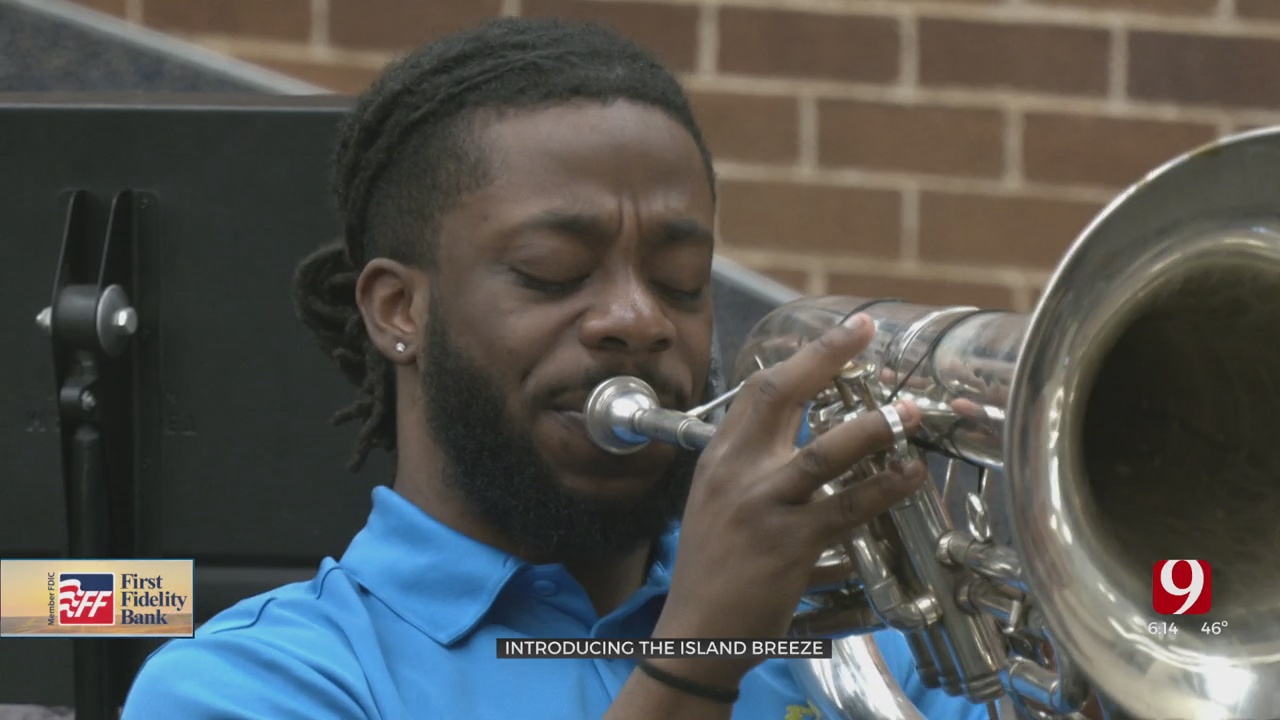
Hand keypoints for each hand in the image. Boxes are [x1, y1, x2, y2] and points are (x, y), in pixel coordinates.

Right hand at [652, 312, 926, 686]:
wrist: (697, 634)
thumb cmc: (713, 569)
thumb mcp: (716, 503)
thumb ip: (750, 466)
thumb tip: (794, 432)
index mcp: (718, 458)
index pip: (758, 390)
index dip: (804, 356)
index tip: (844, 333)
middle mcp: (735, 473)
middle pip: (780, 396)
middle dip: (827, 358)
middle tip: (867, 332)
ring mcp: (762, 507)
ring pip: (824, 451)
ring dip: (874, 427)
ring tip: (911, 411)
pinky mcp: (790, 545)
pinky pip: (848, 508)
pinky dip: (884, 490)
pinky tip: (909, 476)